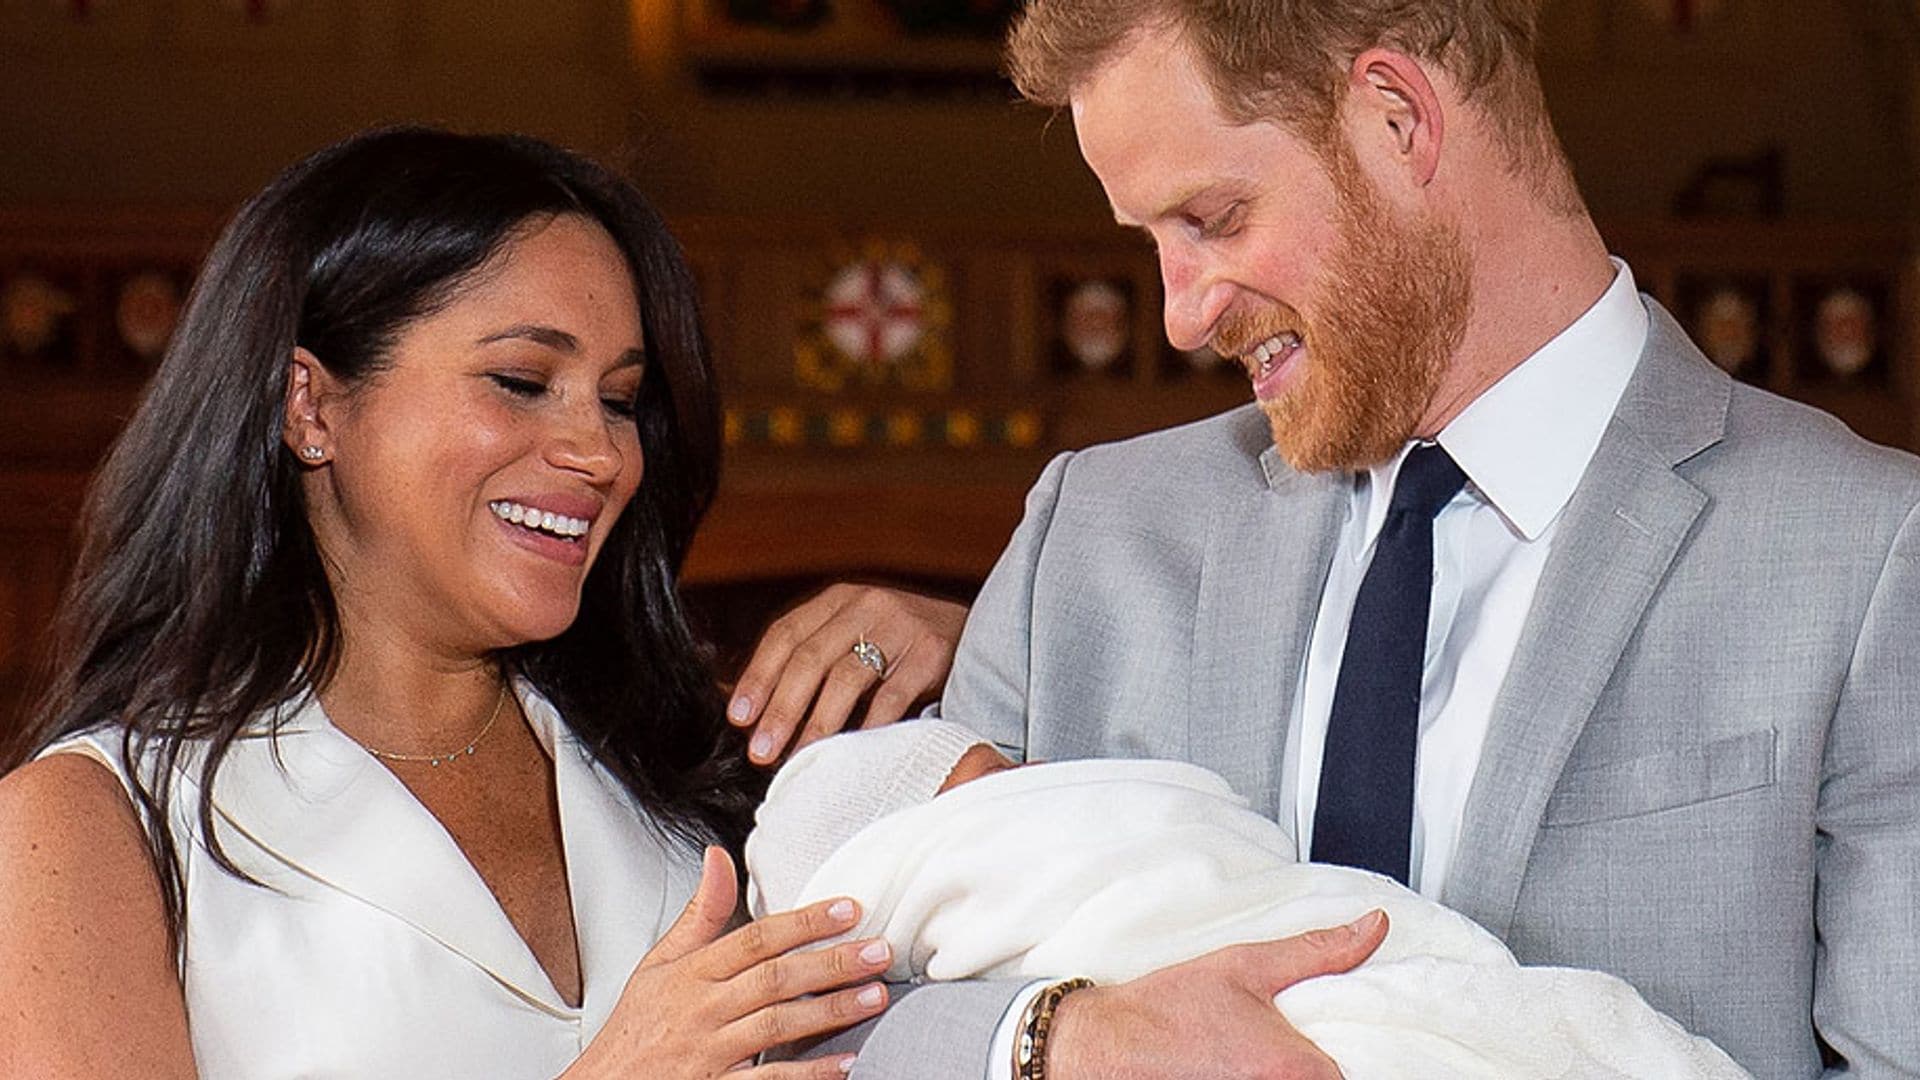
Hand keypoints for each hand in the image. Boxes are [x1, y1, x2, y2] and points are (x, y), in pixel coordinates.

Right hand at [568, 847, 891, 1078]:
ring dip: (830, 1011)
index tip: (847, 908)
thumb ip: (699, 915)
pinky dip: (809, 1073)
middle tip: (879, 950)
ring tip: (874, 997)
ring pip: (777, 1025)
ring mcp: (710, 1053)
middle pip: (775, 978)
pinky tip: (845, 1062)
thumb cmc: (634, 1031)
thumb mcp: (657, 965)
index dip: (804, 921)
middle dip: (831, 962)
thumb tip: (718, 857)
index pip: (755, 938)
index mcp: (692, 974)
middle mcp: (703, 1010)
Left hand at [727, 584, 968, 764]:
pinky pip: (891, 697)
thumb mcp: (855, 637)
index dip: (759, 676)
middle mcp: (867, 604)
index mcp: (839, 599)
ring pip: (846, 677)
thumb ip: (812, 662)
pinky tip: (850, 753)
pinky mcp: (931, 652)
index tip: (740, 717)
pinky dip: (867, 728)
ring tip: (798, 757)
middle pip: (811, 657)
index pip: (786, 633)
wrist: (977, 633)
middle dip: (781, 707)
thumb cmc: (901, 646)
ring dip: (817, 724)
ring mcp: (901, 626)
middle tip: (761, 749)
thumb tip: (754, 710)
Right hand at [1046, 910, 1389, 1079]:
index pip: (1355, 1076)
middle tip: (1276, 1046)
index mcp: (1294, 1069)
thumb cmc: (1169, 1009)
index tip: (1327, 1043)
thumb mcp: (1246, 966)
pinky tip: (1238, 1069)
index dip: (1347, 1057)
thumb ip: (1318, 950)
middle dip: (1315, 1067)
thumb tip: (1373, 928)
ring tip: (1252, 1057)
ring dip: (1287, 1076)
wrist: (1107, 1046)